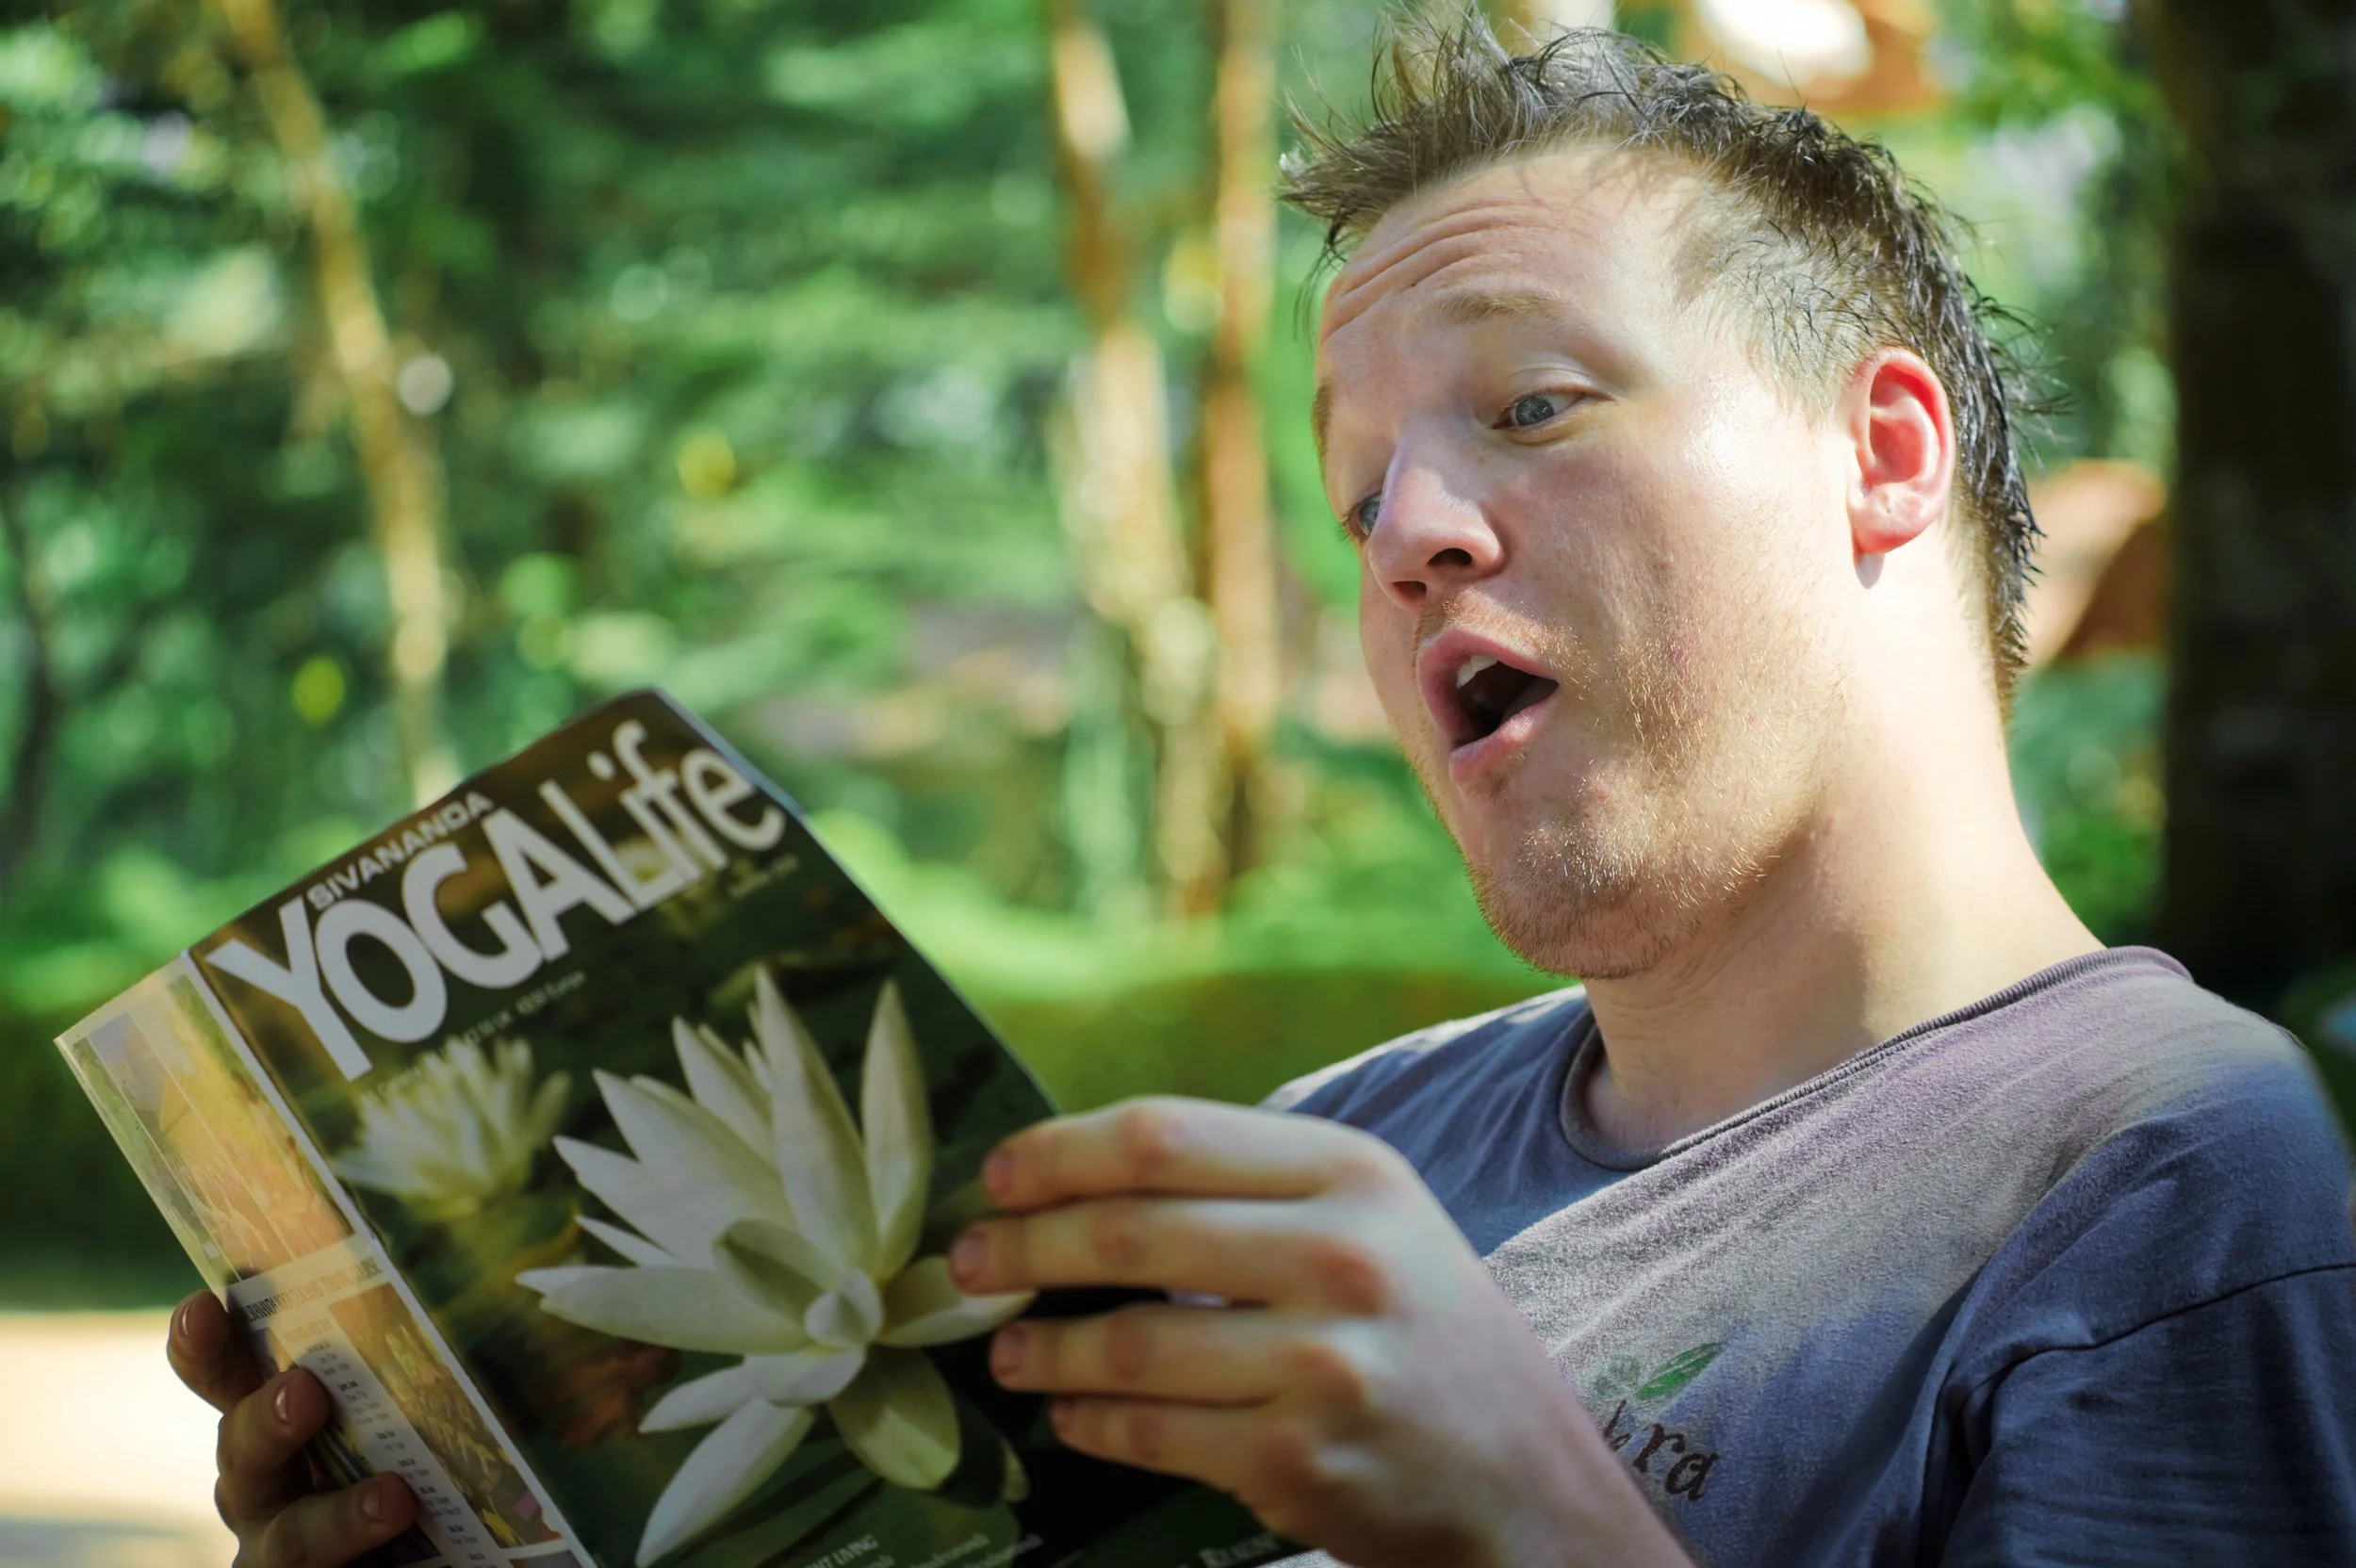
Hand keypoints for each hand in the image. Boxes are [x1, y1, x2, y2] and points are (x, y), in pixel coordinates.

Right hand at [167, 1289, 417, 1566]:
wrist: (441, 1541)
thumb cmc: (424, 1461)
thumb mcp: (423, 1403)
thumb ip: (430, 1358)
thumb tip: (500, 1288)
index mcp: (274, 1417)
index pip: (226, 1375)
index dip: (206, 1345)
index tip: (204, 1307)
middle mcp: (263, 1484)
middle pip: (244, 1451)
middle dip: (267, 1419)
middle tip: (305, 1389)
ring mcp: (280, 1548)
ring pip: (291, 1538)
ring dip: (337, 1517)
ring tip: (395, 1497)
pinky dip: (365, 1552)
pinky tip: (409, 1527)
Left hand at [950, 1098, 1691, 1567]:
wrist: (1525, 1484)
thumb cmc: (1425, 1338)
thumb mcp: (1371, 1224)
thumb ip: (1250, 1191)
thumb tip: (1079, 1183)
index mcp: (1352, 1173)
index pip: (1165, 1136)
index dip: (1058, 1152)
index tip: (999, 1175)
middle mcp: (1343, 1256)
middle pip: (1130, 1228)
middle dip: (1024, 1246)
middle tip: (968, 1263)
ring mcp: (1323, 1362)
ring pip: (1126, 1338)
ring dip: (1041, 1344)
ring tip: (1005, 1349)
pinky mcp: (1298, 1459)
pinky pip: (1150, 1430)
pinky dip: (1088, 1419)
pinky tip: (1067, 1409)